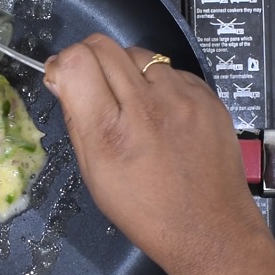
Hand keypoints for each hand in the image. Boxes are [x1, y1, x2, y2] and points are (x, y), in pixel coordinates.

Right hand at [45, 35, 274, 274]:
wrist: (210, 229)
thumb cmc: (146, 210)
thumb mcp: (95, 173)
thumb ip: (78, 120)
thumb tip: (64, 79)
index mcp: (110, 130)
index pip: (76, 60)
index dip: (64, 64)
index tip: (64, 79)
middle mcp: (147, 105)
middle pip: (103, 46)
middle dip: (88, 59)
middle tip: (92, 86)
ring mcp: (182, 96)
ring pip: (137, 53)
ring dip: (125, 70)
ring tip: (132, 104)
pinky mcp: (207, 95)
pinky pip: (169, 70)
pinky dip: (157, 83)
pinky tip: (162, 113)